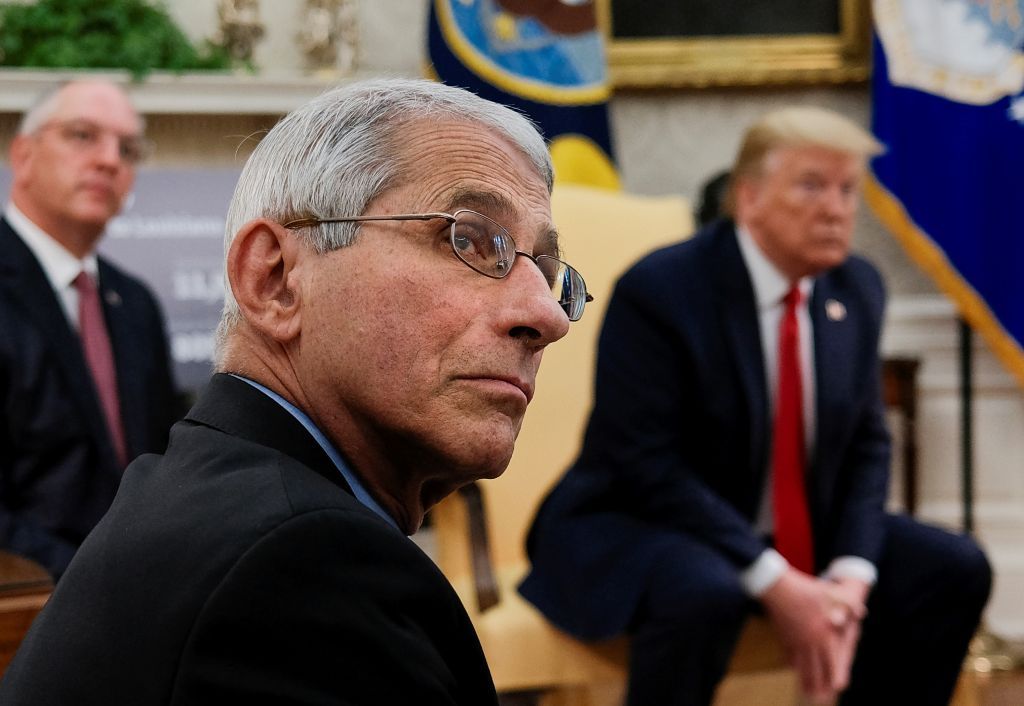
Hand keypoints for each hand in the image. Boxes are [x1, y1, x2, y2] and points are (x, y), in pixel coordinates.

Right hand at [760, 569, 866, 703]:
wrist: (778, 588)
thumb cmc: (807, 590)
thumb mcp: (832, 593)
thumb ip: (849, 604)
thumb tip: (862, 612)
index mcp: (824, 636)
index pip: (832, 663)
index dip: (835, 677)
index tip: (838, 688)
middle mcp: (810, 643)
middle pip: (815, 671)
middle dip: (819, 686)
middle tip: (821, 698)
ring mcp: (795, 641)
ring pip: (801, 667)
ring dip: (805, 680)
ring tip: (807, 692)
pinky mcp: (783, 637)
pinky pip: (789, 655)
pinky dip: (793, 664)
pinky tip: (793, 668)